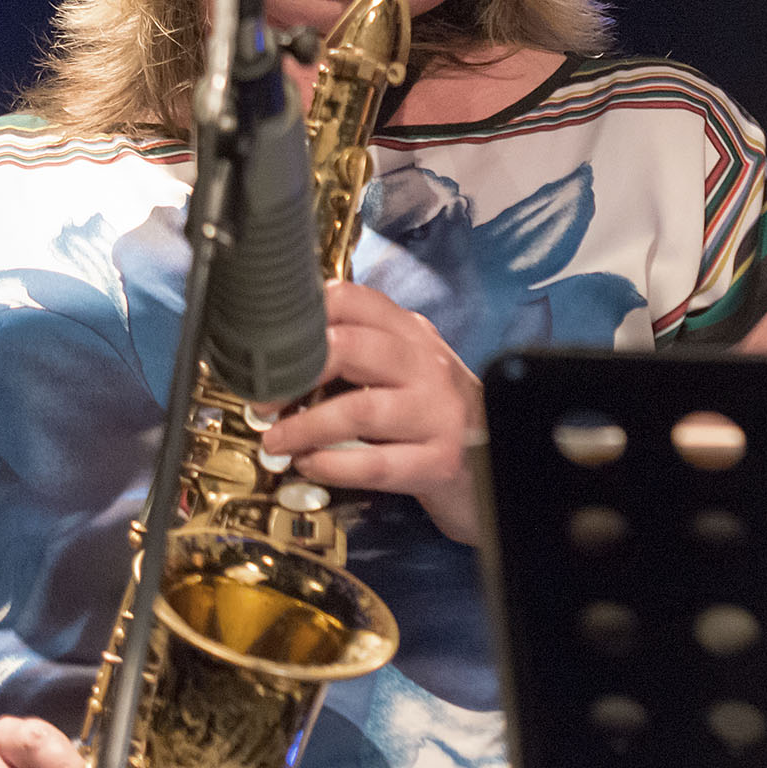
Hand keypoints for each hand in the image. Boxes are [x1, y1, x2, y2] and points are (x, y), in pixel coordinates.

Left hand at [262, 282, 484, 543]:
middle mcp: (427, 366)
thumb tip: (284, 347)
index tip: (268, 345)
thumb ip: (360, 351)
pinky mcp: (440, 462)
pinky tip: (310, 466)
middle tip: (264, 398)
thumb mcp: (405, 369)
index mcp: (412, 335)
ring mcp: (438, 414)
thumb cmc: (434, 414)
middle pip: (352, 347)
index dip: (303, 318)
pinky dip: (332, 466)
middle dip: (297, 371)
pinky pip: (375, 463)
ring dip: (305, 426)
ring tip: (275, 441)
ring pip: (360, 410)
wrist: (502, 461)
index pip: (354, 301)